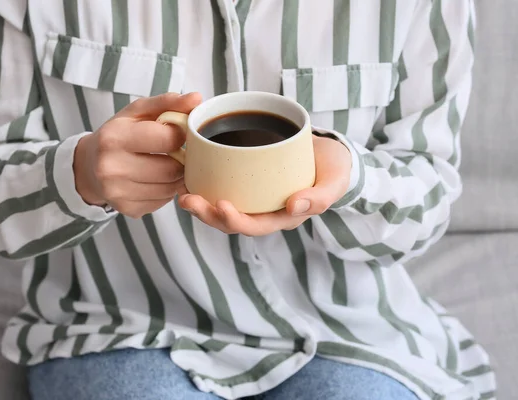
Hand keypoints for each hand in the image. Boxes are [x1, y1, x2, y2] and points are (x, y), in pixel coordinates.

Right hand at [74, 92, 202, 217]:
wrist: (88, 167)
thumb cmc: (118, 135)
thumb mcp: (137, 113)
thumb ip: (167, 103)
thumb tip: (197, 98)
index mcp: (114, 138)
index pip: (167, 139)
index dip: (180, 135)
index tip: (177, 133)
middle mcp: (112, 168)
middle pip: (172, 169)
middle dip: (182, 160)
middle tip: (178, 153)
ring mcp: (118, 193)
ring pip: (171, 189)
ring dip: (177, 177)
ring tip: (169, 165)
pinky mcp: (127, 209)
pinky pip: (163, 202)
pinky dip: (166, 191)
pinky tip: (156, 180)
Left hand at [178, 135, 351, 235]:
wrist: (332, 154)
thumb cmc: (334, 169)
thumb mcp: (335, 181)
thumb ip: (321, 196)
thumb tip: (294, 206)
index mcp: (283, 216)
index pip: (255, 226)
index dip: (236, 220)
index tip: (220, 204)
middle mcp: (266, 211)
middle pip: (232, 220)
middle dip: (208, 214)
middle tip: (187, 199)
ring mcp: (256, 197)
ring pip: (224, 207)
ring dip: (202, 204)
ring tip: (183, 193)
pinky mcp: (249, 181)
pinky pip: (225, 188)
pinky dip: (207, 185)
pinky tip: (191, 176)